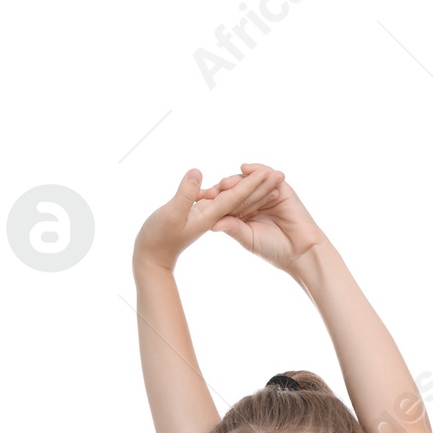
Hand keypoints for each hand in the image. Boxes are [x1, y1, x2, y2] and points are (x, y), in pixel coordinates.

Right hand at [133, 164, 284, 272]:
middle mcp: (214, 217)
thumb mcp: (171, 214)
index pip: (236, 197)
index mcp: (211, 216)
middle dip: (260, 188)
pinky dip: (234, 197)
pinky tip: (240, 190)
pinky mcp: (203, 219)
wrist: (151, 258)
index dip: (252, 184)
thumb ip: (185, 195)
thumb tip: (199, 174)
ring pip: (235, 203)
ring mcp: (210, 219)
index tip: (269, 174)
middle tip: (281, 175)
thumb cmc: (157, 237)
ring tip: (269, 180)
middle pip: (242, 200)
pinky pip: (224, 207)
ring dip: (252, 192)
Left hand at [204, 163, 326, 271]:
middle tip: (208, 191)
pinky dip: (256, 169)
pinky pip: (266, 173)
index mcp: (243, 214)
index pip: (224, 202)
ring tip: (225, 184)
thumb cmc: (274, 250)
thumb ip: (232, 228)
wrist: (300, 252)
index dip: (211, 200)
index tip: (196, 201)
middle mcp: (253, 201)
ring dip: (236, 180)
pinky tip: (245, 168)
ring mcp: (266, 192)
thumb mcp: (248, 239)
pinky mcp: (280, 187)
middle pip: (234, 188)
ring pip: (247, 181)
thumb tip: (211, 225)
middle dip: (220, 189)